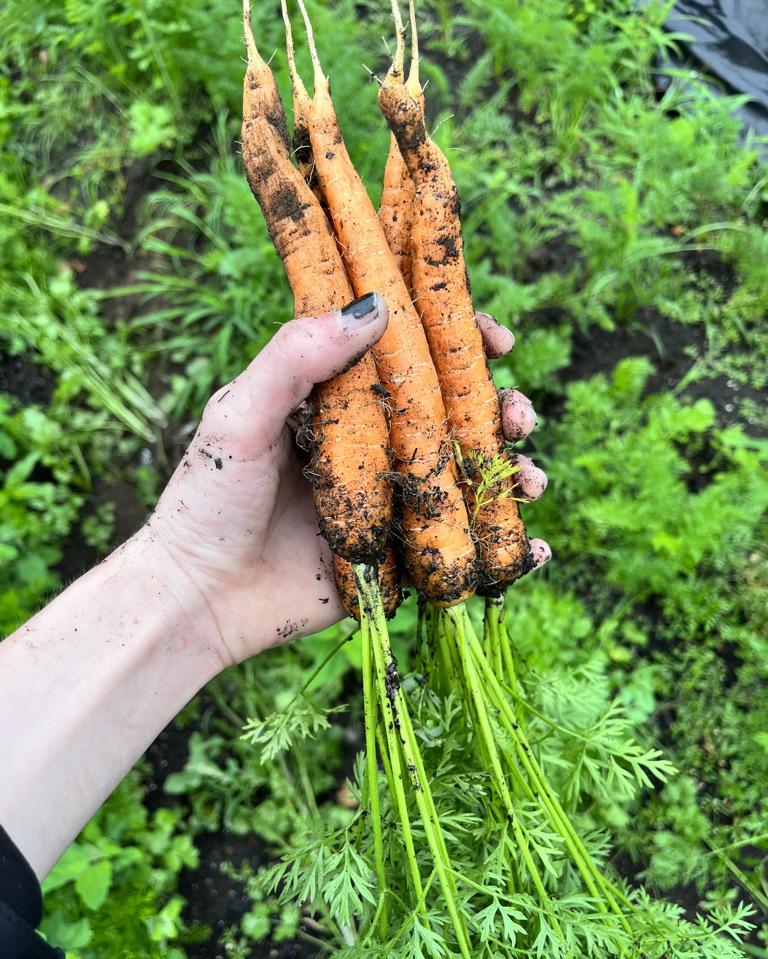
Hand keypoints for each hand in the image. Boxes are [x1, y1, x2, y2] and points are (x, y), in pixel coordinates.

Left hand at [144, 300, 548, 666]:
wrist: (199, 599)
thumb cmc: (208, 499)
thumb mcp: (240, 416)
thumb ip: (295, 358)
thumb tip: (375, 307)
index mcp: (341, 399)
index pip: (411, 354)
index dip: (459, 340)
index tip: (495, 338)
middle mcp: (374, 445)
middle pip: (456, 413)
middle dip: (501, 408)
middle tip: (518, 417)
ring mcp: (392, 501)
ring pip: (469, 476)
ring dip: (513, 471)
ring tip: (531, 480)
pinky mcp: (399, 557)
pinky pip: (463, 545)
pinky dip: (507, 546)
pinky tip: (532, 546)